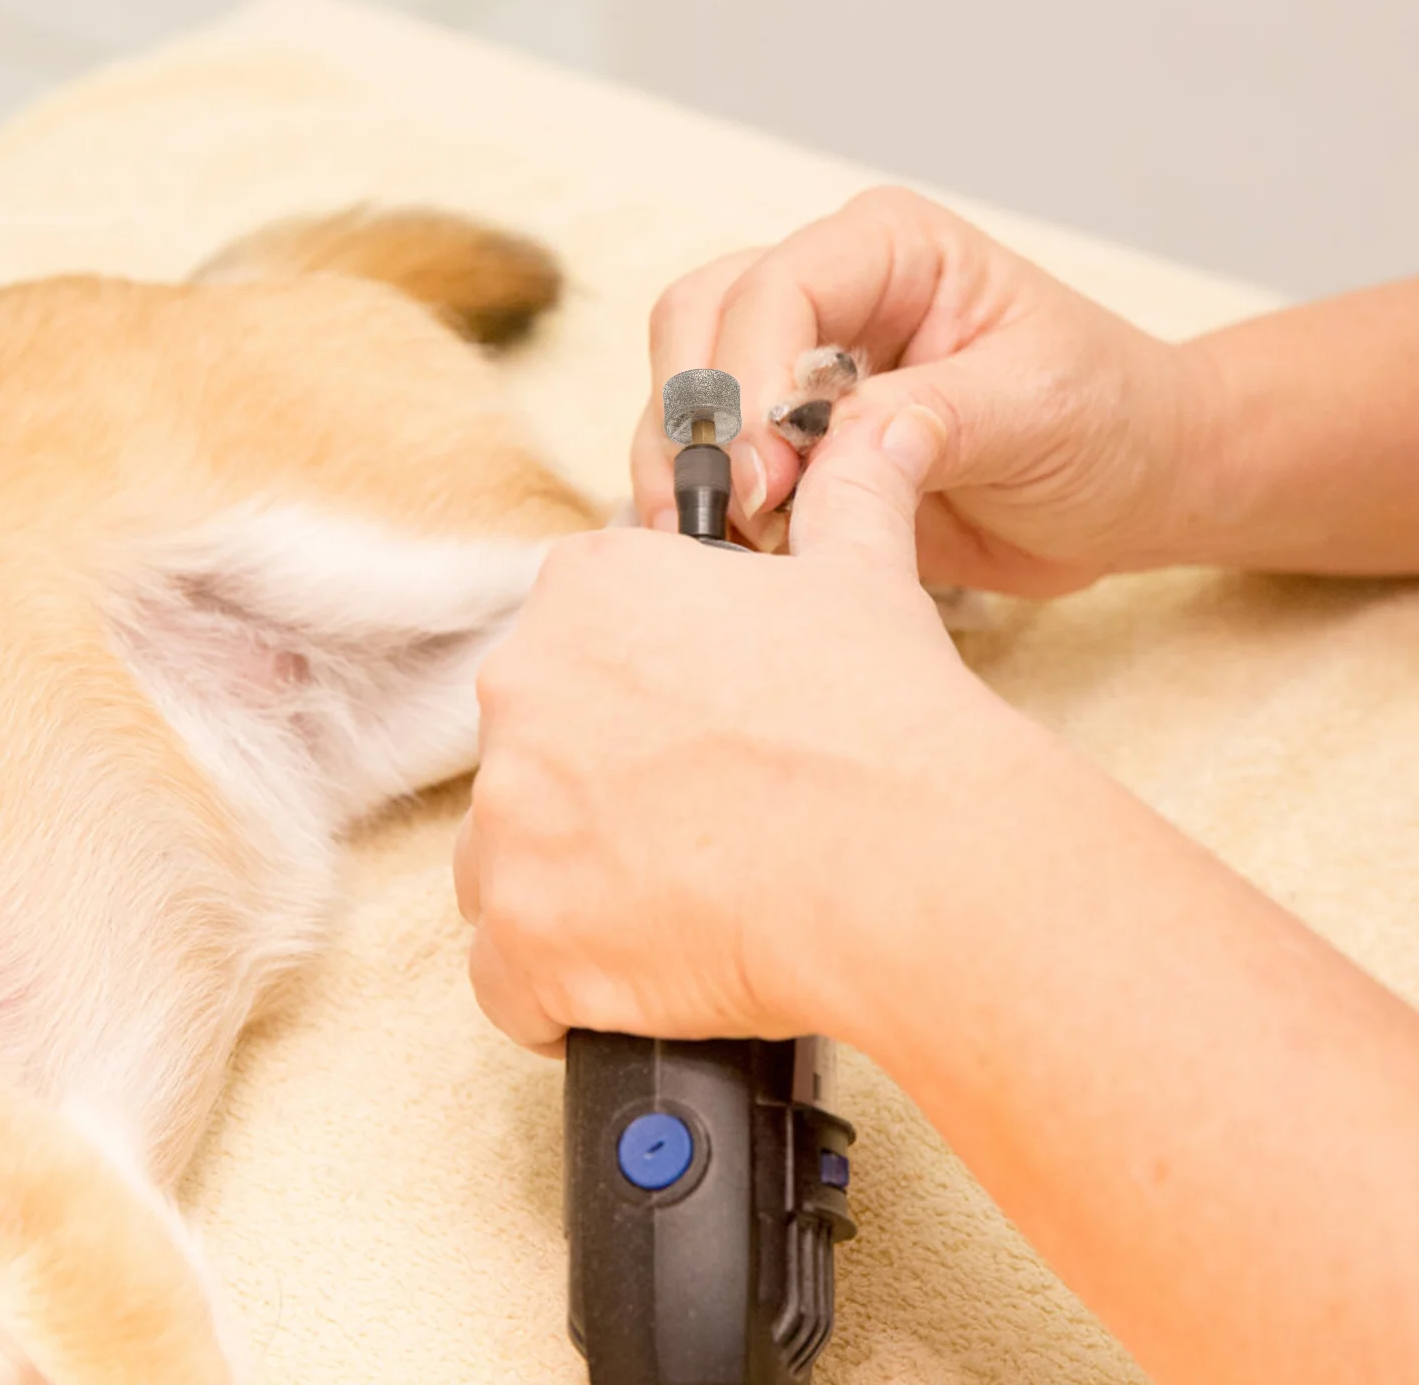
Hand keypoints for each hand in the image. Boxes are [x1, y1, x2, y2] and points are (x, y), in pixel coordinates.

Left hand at [454, 401, 1041, 1053]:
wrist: (908, 859)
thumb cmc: (883, 714)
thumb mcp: (865, 570)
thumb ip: (848, 490)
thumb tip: (881, 432)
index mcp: (587, 590)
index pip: (573, 646)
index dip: (635, 696)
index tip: (687, 732)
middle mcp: (522, 692)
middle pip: (537, 754)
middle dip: (599, 790)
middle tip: (700, 821)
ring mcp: (510, 820)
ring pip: (513, 862)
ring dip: (575, 886)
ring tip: (682, 901)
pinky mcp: (522, 939)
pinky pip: (512, 974)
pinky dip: (563, 986)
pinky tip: (643, 976)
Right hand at [630, 187, 1210, 595]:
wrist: (1133, 490)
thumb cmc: (1110, 419)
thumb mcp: (1041, 406)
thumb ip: (938, 415)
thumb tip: (839, 441)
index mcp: (890, 251)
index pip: (776, 287)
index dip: (752, 376)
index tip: (771, 471)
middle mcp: (829, 298)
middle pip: (697, 325)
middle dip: (696, 420)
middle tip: (736, 512)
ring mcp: (798, 375)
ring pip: (683, 398)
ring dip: (685, 472)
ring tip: (732, 548)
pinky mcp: (793, 452)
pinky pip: (714, 470)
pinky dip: (704, 512)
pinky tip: (731, 558)